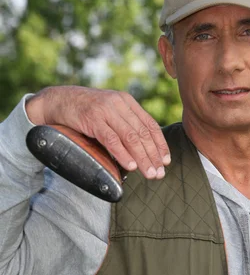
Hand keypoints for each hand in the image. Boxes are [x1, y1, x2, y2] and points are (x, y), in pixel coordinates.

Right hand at [26, 86, 169, 178]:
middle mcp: (119, 104)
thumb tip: (142, 151)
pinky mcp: (92, 119)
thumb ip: (125, 125)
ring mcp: (106, 110)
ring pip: (130, 137)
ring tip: (149, 173)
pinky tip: (130, 166)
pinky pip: (112, 139)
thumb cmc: (85, 112)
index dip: (160, 144)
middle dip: (153, 155)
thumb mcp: (109, 113)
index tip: (166, 161)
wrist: (58, 100)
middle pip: (142, 133)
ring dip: (142, 158)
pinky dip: (122, 154)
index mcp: (127, 102)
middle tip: (160, 174)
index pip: (150, 125)